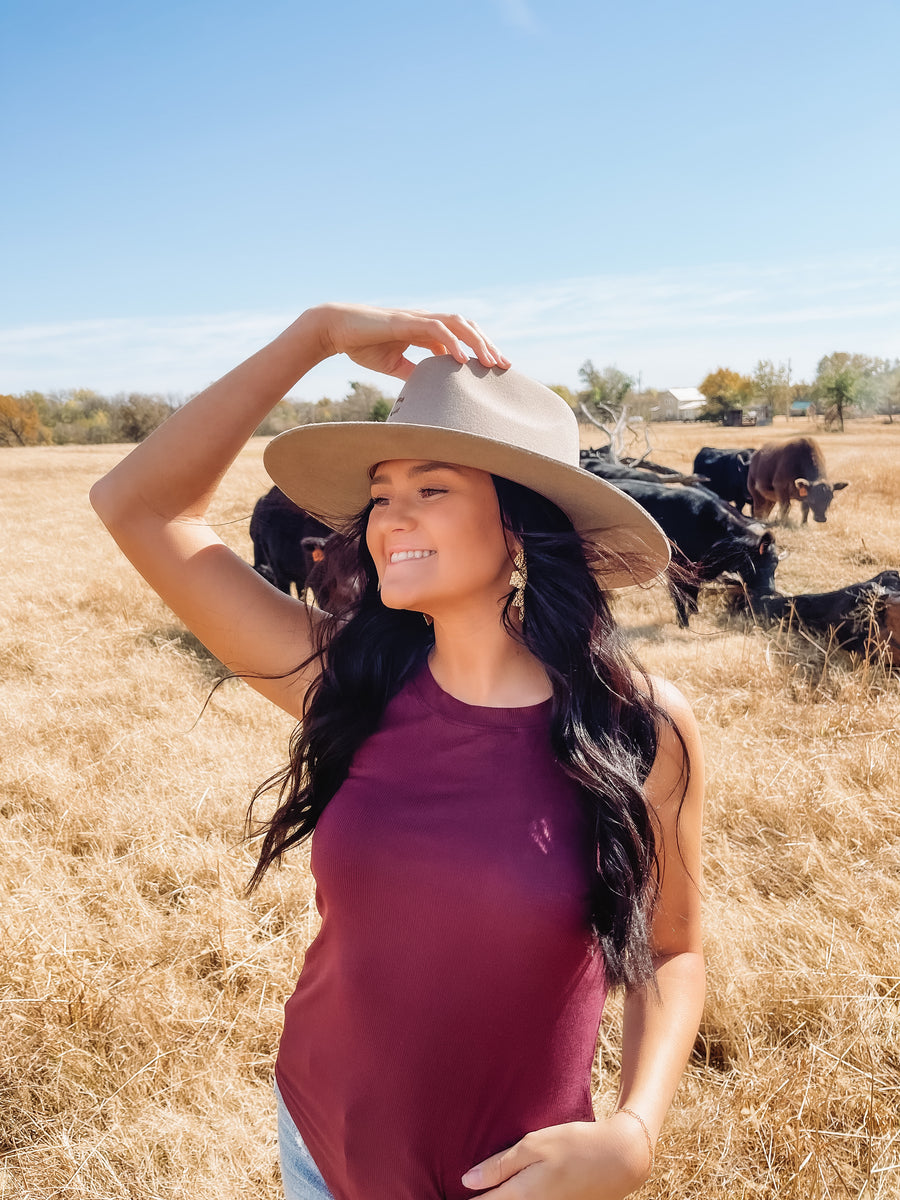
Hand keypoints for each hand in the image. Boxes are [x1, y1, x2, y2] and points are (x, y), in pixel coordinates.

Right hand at [308, 303, 508, 380]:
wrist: (336, 329)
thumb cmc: (361, 344)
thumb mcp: (393, 364)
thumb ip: (413, 372)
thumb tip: (428, 390)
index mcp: (425, 331)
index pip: (462, 336)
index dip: (480, 350)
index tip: (496, 368)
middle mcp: (425, 321)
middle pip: (467, 327)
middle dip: (487, 345)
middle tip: (504, 367)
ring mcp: (416, 319)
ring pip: (457, 324)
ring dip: (476, 342)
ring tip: (489, 362)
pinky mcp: (405, 321)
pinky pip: (435, 328)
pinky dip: (451, 342)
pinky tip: (460, 360)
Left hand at [461, 1116, 651, 1198]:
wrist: (619, 1159)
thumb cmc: (574, 1145)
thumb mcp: (533, 1145)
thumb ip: (499, 1165)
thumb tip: (466, 1182)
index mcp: (521, 1197)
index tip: (440, 1195)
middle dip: (482, 1198)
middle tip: (459, 1188)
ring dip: (498, 1198)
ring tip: (485, 1188)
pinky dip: (514, 1198)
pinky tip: (509, 1188)